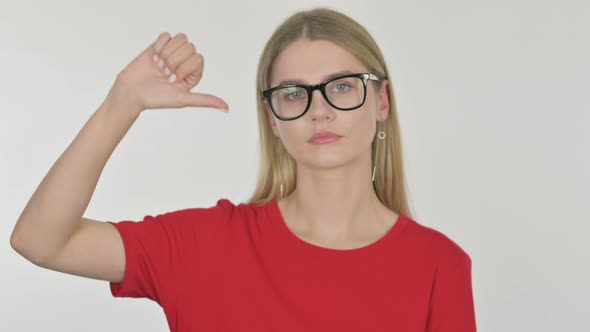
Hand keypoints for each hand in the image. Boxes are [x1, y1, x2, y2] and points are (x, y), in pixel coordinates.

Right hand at [106, 32, 228, 113]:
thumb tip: (226, 108)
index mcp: (193, 74)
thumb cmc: (157, 99)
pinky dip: (158, 46)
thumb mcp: (184, 99)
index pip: (198, 57)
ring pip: (179, 39)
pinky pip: (166, 35)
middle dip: (174, 61)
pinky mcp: (159, 45)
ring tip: (159, 65)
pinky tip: (153, 58)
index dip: (184, 67)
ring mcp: (172, 53)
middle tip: (164, 74)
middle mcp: (185, 62)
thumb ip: (205, 100)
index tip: (173, 80)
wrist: (131, 92)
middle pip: (190, 47)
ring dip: (166, 52)